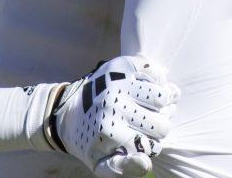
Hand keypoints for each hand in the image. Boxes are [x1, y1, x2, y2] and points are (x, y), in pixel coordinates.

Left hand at [51, 55, 178, 175]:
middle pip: (163, 124)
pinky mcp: (123, 64)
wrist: (68, 112)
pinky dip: (159, 82)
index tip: (143, 143)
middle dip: (159, 127)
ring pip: (163, 97)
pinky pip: (158, 73)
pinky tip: (148, 89)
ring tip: (149, 107)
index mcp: (110, 132)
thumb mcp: (99, 162)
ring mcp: (119, 82)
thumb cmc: (89, 139)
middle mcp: (115, 105)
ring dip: (161, 105)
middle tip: (147, 125)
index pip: (154, 146)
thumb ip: (123, 168)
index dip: (152, 147)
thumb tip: (146, 162)